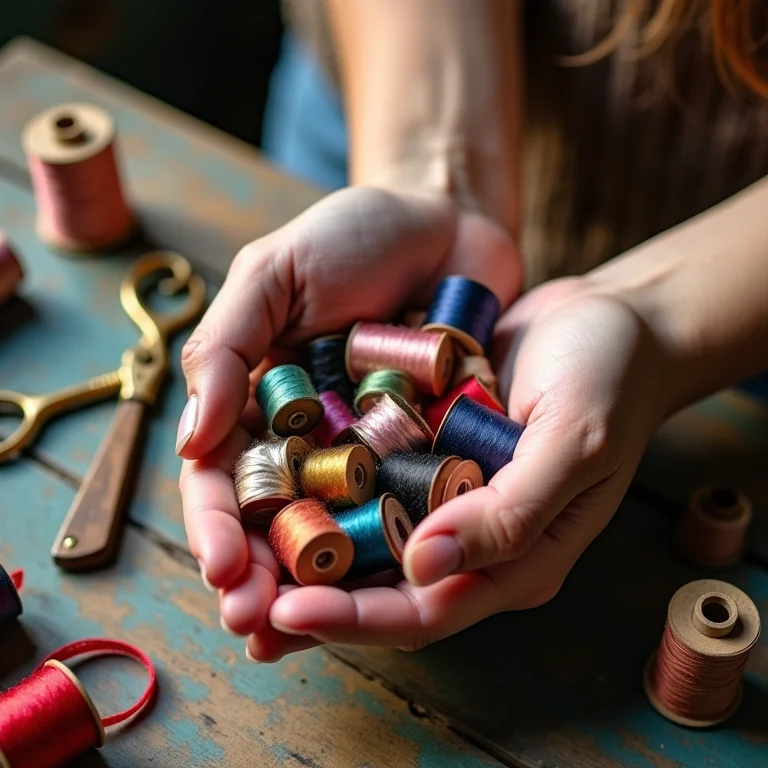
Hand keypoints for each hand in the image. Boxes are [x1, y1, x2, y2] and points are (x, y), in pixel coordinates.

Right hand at [177, 186, 520, 657]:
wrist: (447, 220)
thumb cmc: (354, 235)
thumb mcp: (275, 272)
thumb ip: (226, 347)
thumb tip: (190, 439)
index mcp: (258, 398)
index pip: (225, 474)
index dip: (217, 524)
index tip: (221, 568)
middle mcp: (309, 436)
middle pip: (277, 518)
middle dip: (261, 574)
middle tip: (255, 623)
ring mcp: (371, 449)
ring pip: (340, 528)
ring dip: (322, 581)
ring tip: (309, 629)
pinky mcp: (430, 449)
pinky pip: (411, 505)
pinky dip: (399, 546)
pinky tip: (395, 589)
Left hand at [263, 278, 675, 654]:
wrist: (612, 320)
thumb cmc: (609, 380)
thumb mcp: (574, 444)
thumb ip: (510, 514)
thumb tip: (423, 567)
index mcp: (513, 557)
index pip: (424, 610)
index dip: (354, 618)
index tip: (287, 611)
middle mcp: (471, 539)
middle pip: (380, 588)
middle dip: (311, 601)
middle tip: (237, 605)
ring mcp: (444, 495)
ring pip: (362, 540)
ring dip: (302, 553)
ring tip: (233, 562)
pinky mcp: (425, 451)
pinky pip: (365, 480)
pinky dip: (320, 490)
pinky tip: (270, 485)